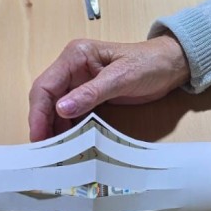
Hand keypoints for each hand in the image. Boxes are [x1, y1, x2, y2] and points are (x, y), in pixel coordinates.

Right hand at [28, 34, 189, 140]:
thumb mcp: (121, 78)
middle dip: (43, 124)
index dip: (38, 112)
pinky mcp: (90, 95)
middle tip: (44, 151)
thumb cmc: (149, 63)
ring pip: (57, 109)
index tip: (38, 136)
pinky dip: (69, 128)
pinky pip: (73, 114)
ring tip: (55, 154)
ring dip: (55, 129)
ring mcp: (80, 82)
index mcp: (75, 56)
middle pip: (47, 99)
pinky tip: (70, 144)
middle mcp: (72, 68)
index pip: (46, 85)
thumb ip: (91, 93)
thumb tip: (62, 109)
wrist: (171, 65)